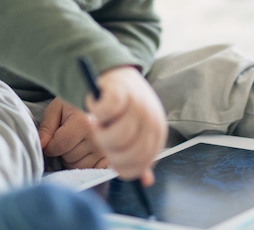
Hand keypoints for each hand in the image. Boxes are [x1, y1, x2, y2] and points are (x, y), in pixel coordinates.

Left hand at [38, 97, 108, 169]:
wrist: (97, 102)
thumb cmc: (73, 105)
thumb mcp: (56, 108)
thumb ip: (46, 127)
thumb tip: (41, 145)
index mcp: (84, 123)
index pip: (58, 146)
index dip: (49, 145)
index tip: (51, 137)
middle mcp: (97, 138)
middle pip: (69, 158)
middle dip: (62, 151)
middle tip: (66, 137)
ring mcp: (105, 149)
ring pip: (79, 167)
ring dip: (72, 159)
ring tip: (75, 144)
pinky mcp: (109, 157)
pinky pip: (91, 170)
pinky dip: (84, 165)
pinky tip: (83, 154)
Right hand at [86, 65, 167, 185]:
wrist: (120, 73)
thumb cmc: (127, 107)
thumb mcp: (139, 131)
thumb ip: (141, 154)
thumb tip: (146, 181)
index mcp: (157, 132)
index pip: (140, 163)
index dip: (121, 167)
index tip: (111, 160)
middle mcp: (152, 119)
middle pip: (129, 153)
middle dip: (109, 151)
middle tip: (102, 139)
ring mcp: (138, 105)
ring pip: (117, 136)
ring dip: (100, 134)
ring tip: (98, 124)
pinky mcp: (122, 91)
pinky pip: (106, 112)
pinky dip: (96, 112)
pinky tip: (96, 107)